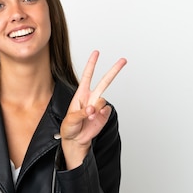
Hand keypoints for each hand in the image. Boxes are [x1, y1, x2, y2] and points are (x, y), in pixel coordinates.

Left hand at [60, 50, 125, 168]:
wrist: (75, 140)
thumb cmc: (69, 127)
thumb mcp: (69, 119)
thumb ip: (81, 113)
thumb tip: (92, 109)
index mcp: (81, 94)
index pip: (87, 76)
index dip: (91, 64)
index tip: (96, 52)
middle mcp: (91, 98)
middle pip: (105, 81)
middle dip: (114, 70)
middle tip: (123, 60)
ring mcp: (98, 106)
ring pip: (103, 100)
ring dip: (96, 108)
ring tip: (89, 116)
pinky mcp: (104, 115)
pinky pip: (106, 111)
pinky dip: (101, 115)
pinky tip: (95, 119)